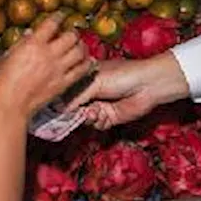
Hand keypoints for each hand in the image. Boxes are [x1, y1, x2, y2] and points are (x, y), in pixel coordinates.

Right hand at [0, 14, 93, 119]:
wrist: (11, 104)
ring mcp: (58, 69)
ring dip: (81, 46)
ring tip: (80, 45)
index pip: (51, 24)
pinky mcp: (64, 83)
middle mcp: (49, 54)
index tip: (60, 16)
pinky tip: (89, 61)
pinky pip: (82, 70)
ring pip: (79, 51)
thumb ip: (22, 43)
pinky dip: (87, 64)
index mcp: (34, 44)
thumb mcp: (9, 55)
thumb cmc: (5, 81)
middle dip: (72, 32)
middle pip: (70, 36)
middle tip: (71, 33)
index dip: (58, 17)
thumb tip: (30, 34)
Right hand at [68, 55, 190, 129]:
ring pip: (84, 118)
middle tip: (69, 115)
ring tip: (94, 112)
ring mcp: (100, 105)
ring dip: (87, 117)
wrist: (148, 86)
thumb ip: (77, 96)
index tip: (53, 107)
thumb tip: (59, 109)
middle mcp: (91, 92)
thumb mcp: (95, 82)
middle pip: (74, 107)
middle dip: (72, 112)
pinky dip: (97, 122)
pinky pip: (96, 125)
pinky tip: (103, 115)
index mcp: (86, 77)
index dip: (60, 100)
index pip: (68, 90)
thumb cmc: (122, 75)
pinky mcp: (109, 118)